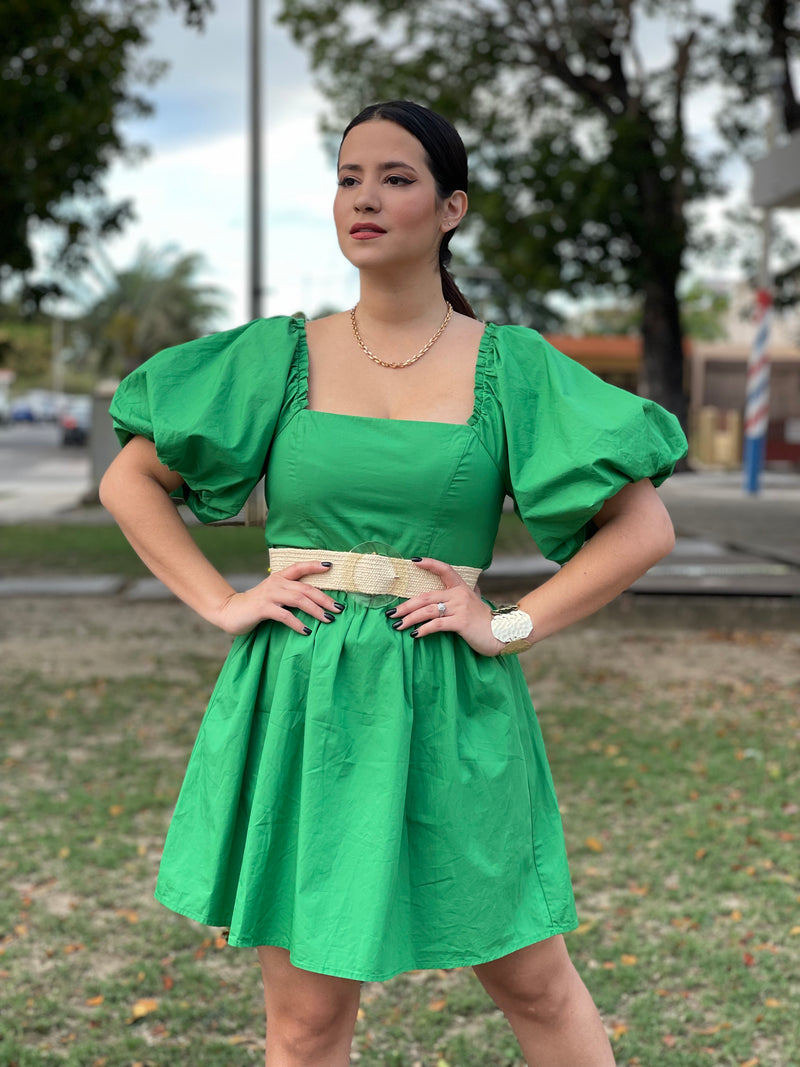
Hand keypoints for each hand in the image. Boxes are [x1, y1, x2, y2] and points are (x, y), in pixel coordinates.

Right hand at [213, 560, 343, 635]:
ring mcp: (269, 595)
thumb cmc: (256, 605)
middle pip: (306, 588)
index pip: (299, 567)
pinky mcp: (263, 608)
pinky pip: (284, 615)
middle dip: (324, 598)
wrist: (230, 611)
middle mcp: (276, 583)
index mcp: (280, 577)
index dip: (314, 565)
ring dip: (315, 610)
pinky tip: (306, 631)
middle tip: (339, 608)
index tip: (331, 566)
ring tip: (328, 619)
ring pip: (298, 600)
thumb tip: (316, 602)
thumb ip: (290, 593)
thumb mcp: (274, 594)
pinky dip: (297, 623)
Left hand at [386, 557, 504, 656]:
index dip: (429, 564)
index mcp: (461, 588)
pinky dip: (424, 629)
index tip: (413, 561)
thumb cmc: (485, 621)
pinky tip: (415, 634)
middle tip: (391, 613)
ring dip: (410, 618)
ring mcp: (460, 608)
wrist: (502, 634)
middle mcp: (459, 595)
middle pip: (426, 597)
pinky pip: (437, 624)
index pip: (445, 569)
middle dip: (406, 605)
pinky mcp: (461, 622)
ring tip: (397, 625)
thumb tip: (451, 596)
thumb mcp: (474, 603)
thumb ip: (463, 596)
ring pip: (428, 611)